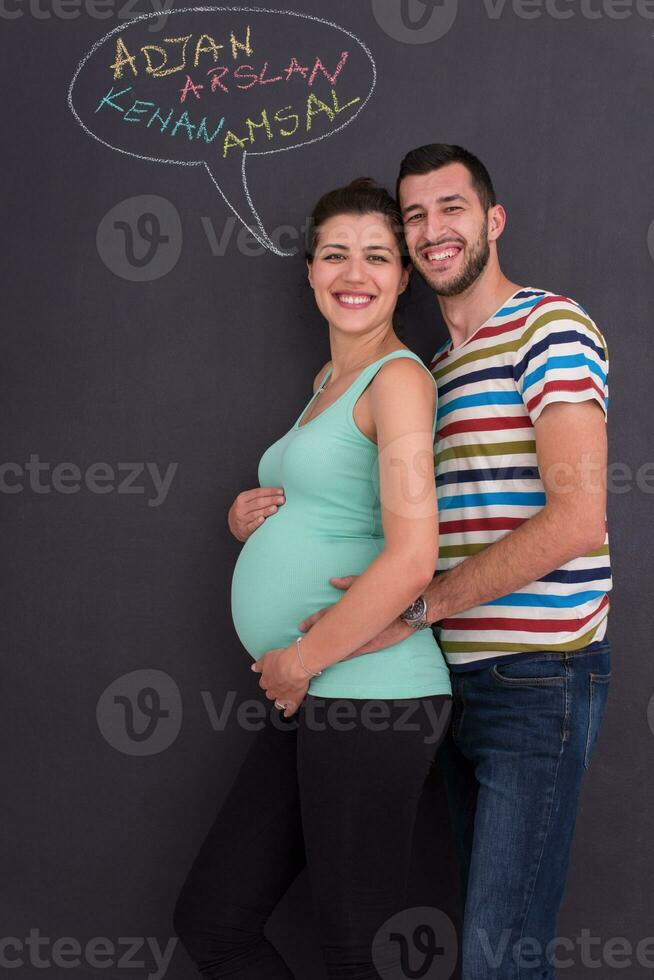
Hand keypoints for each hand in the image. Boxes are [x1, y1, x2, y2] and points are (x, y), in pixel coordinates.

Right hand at [228, 487, 284, 541]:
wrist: (233, 526)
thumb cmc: (245, 511)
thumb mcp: (247, 501)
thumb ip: (259, 497)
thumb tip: (278, 493)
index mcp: (242, 498)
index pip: (258, 493)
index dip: (270, 491)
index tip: (281, 491)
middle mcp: (241, 508)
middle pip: (258, 502)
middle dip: (271, 500)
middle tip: (282, 499)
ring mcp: (241, 519)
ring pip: (255, 514)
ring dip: (266, 511)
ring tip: (275, 508)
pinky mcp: (243, 530)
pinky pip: (251, 526)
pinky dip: (257, 522)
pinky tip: (263, 519)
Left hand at [251, 644, 309, 716]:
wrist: (295, 666)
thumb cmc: (283, 660)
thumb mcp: (267, 657)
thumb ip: (260, 664)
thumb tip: (254, 667)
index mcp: (266, 680)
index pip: (263, 683)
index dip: (267, 681)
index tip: (269, 679)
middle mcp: (273, 690)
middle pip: (270, 694)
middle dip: (272, 691)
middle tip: (277, 687)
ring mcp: (283, 696)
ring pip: (278, 703)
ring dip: (279, 702)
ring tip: (281, 700)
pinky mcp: (293, 700)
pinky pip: (290, 709)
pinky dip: (288, 712)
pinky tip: (287, 713)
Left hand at [297, 575, 413, 657]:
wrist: (413, 608)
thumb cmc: (391, 592)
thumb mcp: (368, 583)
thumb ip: (349, 582)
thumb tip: (332, 581)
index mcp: (351, 607)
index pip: (327, 614)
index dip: (313, 621)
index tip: (302, 626)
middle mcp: (354, 622)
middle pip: (329, 630)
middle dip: (314, 636)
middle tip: (301, 641)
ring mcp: (362, 635)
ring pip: (339, 643)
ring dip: (326, 647)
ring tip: (312, 654)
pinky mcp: (371, 644)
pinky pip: (353, 651)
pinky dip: (342, 655)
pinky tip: (333, 660)